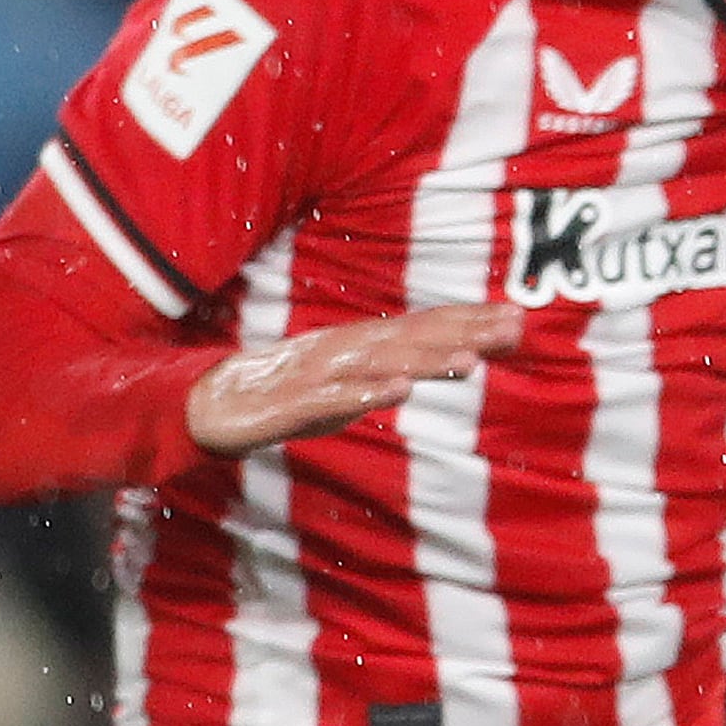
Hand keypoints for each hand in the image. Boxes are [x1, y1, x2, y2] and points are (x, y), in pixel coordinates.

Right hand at [186, 302, 520, 456]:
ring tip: (471, 361)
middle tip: (514, 327)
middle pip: (412, 338)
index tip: (517, 320)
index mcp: (359, 345)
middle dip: (464, 333)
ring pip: (381, 363)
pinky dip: (366, 393)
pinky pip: (333, 399)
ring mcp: (319, 374)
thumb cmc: (281, 395)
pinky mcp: (291, 403)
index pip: (423, 329)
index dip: (468, 323)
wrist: (207, 405)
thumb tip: (425, 373)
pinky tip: (398, 390)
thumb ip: (381, 377)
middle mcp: (345, 350)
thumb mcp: (344, 387)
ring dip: (426, 360)